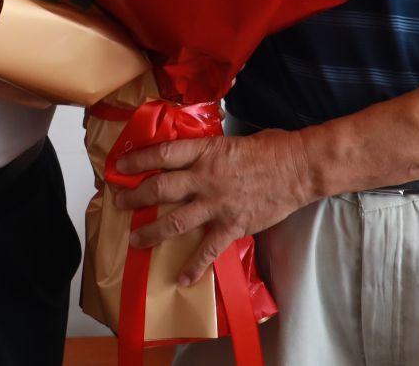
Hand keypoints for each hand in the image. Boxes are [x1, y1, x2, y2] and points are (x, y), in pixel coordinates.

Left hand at [113, 128, 315, 285]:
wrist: (299, 168)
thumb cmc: (270, 149)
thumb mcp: (230, 140)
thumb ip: (208, 152)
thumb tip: (189, 157)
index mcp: (205, 152)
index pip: (163, 154)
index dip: (138, 160)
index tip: (120, 167)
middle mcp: (206, 178)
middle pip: (160, 188)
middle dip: (135, 197)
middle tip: (119, 202)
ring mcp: (218, 204)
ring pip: (176, 221)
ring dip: (152, 232)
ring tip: (135, 239)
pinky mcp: (233, 226)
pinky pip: (208, 250)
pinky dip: (194, 266)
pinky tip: (182, 279)